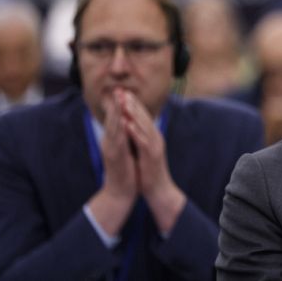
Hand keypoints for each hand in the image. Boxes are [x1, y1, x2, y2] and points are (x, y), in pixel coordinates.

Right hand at [86, 89, 137, 236]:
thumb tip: (127, 125)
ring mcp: (111, 150)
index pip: (115, 119)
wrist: (119, 193)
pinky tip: (122, 121)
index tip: (121, 90)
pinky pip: (117, 142)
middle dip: (115, 104)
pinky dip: (120, 131)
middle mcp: (110, 142)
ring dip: (116, 113)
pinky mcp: (115, 158)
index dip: (118, 105)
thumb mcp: (125, 151)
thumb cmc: (124, 171)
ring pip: (113, 127)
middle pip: (112, 119)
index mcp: (113, 140)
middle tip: (117, 88)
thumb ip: (124, 138)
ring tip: (118, 99)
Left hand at [119, 91, 184, 232]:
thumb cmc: (149, 171)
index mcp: (153, 136)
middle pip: (144, 117)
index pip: (143, 116)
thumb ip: (139, 138)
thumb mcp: (144, 151)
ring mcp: (155, 145)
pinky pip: (143, 140)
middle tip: (123, 91)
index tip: (123, 93)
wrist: (159, 190)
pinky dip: (135, 131)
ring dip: (134, 113)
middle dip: (133, 104)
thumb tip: (132, 128)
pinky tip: (127, 123)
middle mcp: (156, 137)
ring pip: (144, 125)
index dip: (133, 104)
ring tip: (124, 102)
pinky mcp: (152, 155)